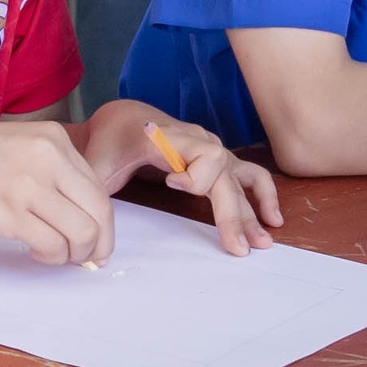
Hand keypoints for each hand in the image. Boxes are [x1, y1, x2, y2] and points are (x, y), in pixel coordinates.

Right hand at [0, 119, 116, 265]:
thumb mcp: (15, 147)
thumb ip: (48, 172)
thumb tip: (77, 215)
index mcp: (53, 138)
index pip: (98, 188)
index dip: (101, 222)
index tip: (93, 241)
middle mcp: (48, 156)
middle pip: (100, 212)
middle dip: (99, 244)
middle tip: (85, 260)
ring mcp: (28, 183)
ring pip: (82, 233)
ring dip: (74, 255)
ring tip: (53, 254)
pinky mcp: (7, 210)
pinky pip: (52, 245)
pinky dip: (50, 257)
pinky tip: (32, 250)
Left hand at [74, 100, 281, 254]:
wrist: (122, 118)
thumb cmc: (109, 140)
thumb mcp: (96, 161)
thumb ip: (96, 186)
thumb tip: (94, 226)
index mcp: (168, 136)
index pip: (203, 151)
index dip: (197, 174)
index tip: (172, 185)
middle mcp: (196, 140)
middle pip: (225, 174)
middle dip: (233, 212)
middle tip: (237, 248)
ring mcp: (210, 150)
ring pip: (240, 178)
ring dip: (253, 209)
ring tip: (262, 241)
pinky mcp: (216, 160)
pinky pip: (247, 175)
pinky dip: (262, 195)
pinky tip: (272, 218)